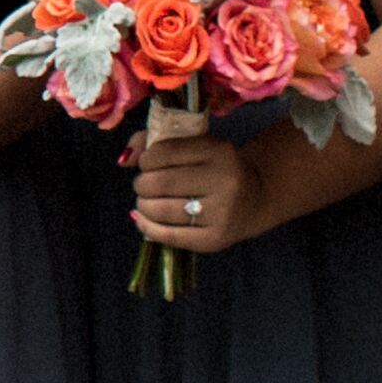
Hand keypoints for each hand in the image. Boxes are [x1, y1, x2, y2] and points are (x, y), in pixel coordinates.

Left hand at [127, 122, 270, 257]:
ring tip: (146, 202)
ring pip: (162, 210)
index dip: (146, 159)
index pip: (165, 152)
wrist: (256, 198)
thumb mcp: (195, 146)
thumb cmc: (214, 168)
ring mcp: (222, 212)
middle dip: (142, 184)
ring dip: (143, 206)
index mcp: (219, 151)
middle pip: (160, 183)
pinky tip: (144, 220)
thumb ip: (156, 143)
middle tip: (144, 185)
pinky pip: (170, 236)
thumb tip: (125, 158)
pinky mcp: (215, 239)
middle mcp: (225, 180)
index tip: (147, 164)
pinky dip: (148, 228)